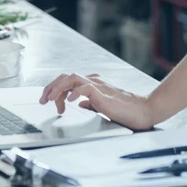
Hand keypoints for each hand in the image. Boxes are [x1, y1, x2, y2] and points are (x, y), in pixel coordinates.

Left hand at [39, 72, 158, 129]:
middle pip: (66, 76)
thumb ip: (90, 103)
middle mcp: (94, 81)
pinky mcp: (103, 94)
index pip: (68, 81)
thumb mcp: (102, 107)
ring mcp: (99, 86)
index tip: (51, 103)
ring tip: (50, 100)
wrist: (145, 110)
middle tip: (42, 100)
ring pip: (72, 78)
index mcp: (94, 83)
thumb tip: (78, 103)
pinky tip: (69, 103)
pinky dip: (74, 93)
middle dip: (51, 87)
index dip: (56, 90)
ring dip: (58, 88)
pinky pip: (85, 89)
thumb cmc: (126, 110)